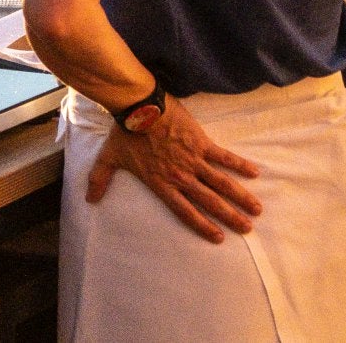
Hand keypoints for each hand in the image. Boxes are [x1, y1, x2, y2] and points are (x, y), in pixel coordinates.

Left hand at [87, 98, 261, 242]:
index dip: (202, 225)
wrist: (138, 107)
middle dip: (229, 217)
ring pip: (221, 183)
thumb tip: (89, 200)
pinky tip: (255, 173)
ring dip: (240, 196)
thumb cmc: (124, 134)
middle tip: (246, 229)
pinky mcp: (201, 142)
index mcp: (162, 184)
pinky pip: (224, 156)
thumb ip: (100, 181)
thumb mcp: (109, 159)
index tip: (218, 237)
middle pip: (209, 201)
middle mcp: (181, 176)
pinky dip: (239, 165)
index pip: (185, 211)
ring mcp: (193, 159)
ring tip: (256, 209)